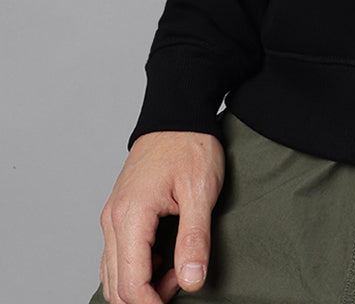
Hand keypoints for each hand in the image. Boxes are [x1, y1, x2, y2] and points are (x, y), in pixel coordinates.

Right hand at [98, 130, 224, 303]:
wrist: (177, 112)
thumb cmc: (191, 145)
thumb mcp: (201, 190)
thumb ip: (195, 238)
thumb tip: (191, 281)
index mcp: (130, 215)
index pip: (131, 284)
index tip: (180, 293)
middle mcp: (112, 219)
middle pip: (116, 286)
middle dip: (147, 298)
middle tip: (182, 280)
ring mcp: (112, 216)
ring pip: (112, 275)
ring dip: (140, 285)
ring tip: (176, 268)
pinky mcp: (118, 213)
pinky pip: (116, 256)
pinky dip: (135, 269)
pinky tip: (163, 257)